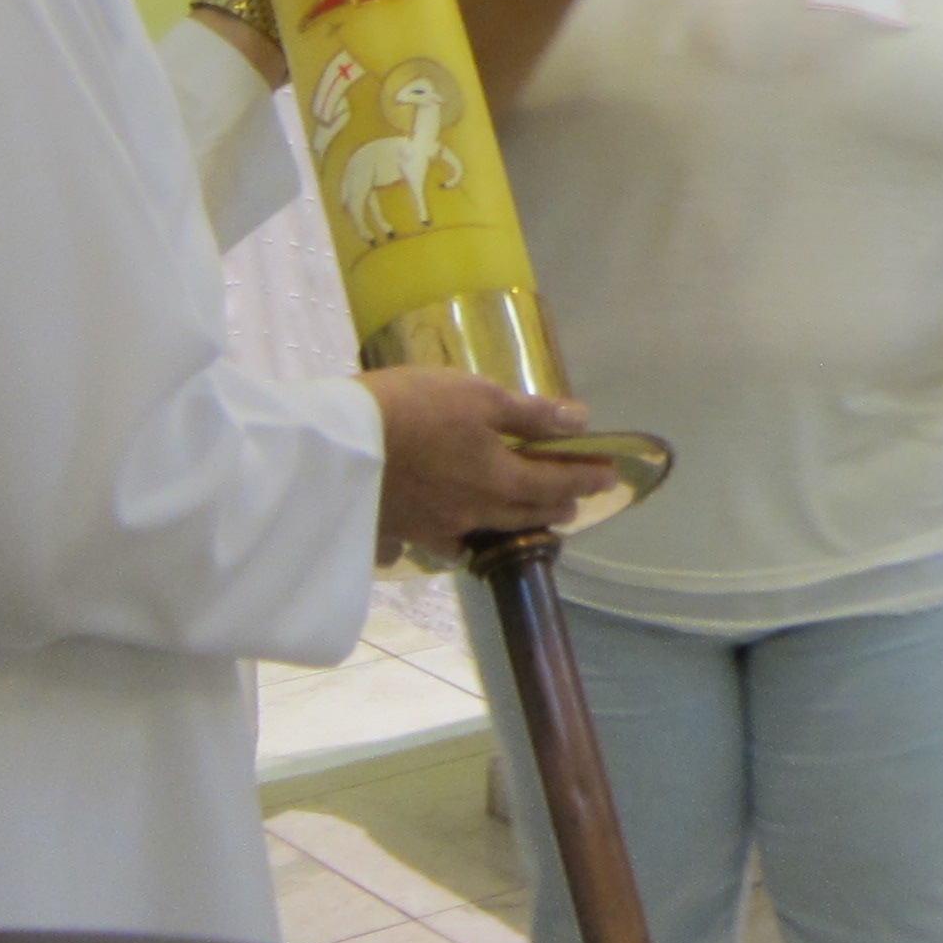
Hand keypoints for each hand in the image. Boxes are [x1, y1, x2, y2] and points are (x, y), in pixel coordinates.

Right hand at [361, 370, 628, 563]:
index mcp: (497, 480)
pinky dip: (437, 543)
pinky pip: (423, 546)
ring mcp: (429, 529)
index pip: (554, 484)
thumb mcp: (478, 396)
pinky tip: (434, 539)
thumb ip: (529, 415)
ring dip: (504, 527)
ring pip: (478, 534)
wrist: (335, 446)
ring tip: (514, 520)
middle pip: (520, 515)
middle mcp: (470, 514)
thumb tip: (580, 422)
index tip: (607, 478)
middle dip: (551, 508)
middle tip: (569, 504)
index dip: (584, 479)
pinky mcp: (392, 532)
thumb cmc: (413, 409)